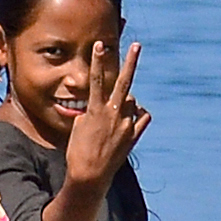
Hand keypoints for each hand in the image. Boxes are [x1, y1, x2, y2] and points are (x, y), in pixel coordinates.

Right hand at [61, 37, 150, 183]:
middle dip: (130, 62)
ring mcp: (125, 125)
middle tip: (137, 46)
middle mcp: (112, 115)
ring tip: (116, 114)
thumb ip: (91, 112)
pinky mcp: (133, 137)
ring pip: (133, 102)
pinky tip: (132, 118)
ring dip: (126, 102)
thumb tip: (102, 106)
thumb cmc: (78, 152)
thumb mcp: (79, 127)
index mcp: (95, 110)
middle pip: (123, 82)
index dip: (97, 61)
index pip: (95, 79)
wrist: (89, 176)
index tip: (99, 45)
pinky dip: (138, 115)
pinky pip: (142, 119)